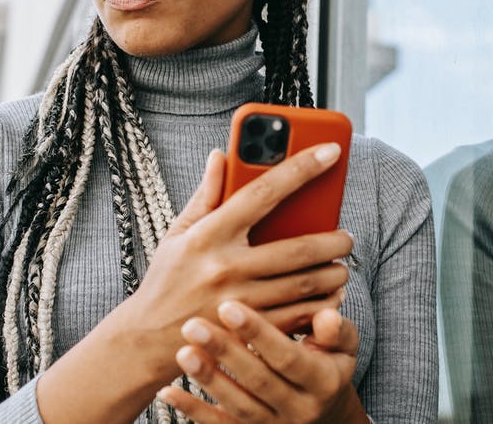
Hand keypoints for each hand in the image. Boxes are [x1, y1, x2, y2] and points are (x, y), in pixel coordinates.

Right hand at [123, 144, 352, 381]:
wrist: (146, 340)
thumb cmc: (166, 280)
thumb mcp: (178, 233)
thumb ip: (206, 194)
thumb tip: (220, 155)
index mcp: (210, 234)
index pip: (263, 192)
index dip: (301, 168)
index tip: (330, 151)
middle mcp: (226, 266)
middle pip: (296, 249)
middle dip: (332, 241)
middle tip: (346, 237)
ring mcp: (239, 302)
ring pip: (303, 284)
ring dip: (332, 274)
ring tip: (341, 266)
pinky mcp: (248, 332)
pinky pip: (297, 316)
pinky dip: (321, 306)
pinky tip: (330, 297)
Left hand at [156, 301, 368, 423]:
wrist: (326, 414)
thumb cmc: (329, 364)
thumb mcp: (344, 347)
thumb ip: (337, 330)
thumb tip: (327, 316)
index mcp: (323, 382)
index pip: (287, 357)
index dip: (259, 332)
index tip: (229, 305)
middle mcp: (299, 409)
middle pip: (258, 382)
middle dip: (224, 352)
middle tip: (193, 324)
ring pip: (238, 406)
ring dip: (208, 380)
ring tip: (183, 351)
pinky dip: (193, 411)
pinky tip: (168, 392)